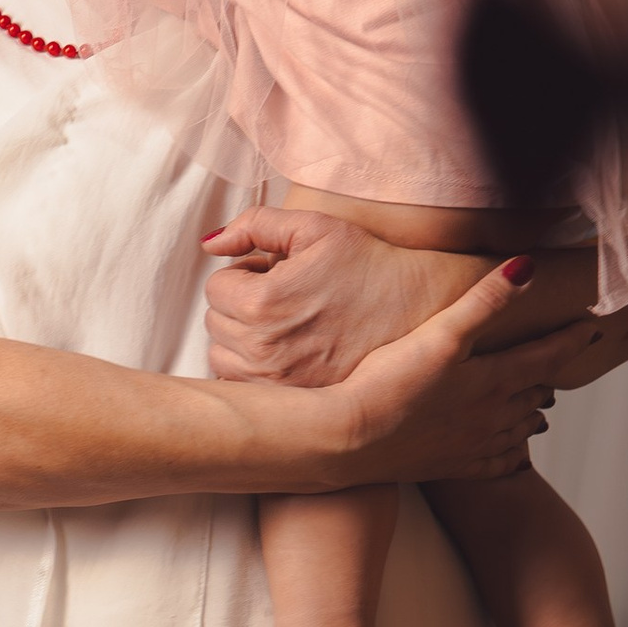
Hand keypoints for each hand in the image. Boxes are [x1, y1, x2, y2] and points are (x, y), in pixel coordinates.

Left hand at [202, 207, 472, 385]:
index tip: (275, 273)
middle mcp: (263, 349)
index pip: (216, 287)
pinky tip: (287, 352)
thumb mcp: (315, 228)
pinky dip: (254, 369)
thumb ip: (256, 224)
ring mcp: (275, 381)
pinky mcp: (289, 402)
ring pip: (222, 357)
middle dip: (241, 305)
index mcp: (262, 303)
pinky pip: (243, 386)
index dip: (245, 274)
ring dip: (242, 339)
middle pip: (216, 322)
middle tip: (284, 296)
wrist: (417, 311)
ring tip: (285, 323)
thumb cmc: (367, 264)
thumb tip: (210, 244)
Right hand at [337, 264, 600, 485]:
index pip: (549, 355)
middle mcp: (493, 415)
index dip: (572, 338)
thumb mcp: (441, 335)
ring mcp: (472, 445)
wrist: (348, 443)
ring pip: (520, 427)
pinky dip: (512, 453)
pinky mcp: (449, 466)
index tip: (592, 326)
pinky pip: (496, 463)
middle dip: (551, 372)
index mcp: (495, 380)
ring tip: (542, 401)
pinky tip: (513, 452)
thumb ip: (486, 301)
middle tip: (562, 358)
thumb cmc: (389, 386)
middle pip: (536, 391)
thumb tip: (529, 267)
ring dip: (534, 410)